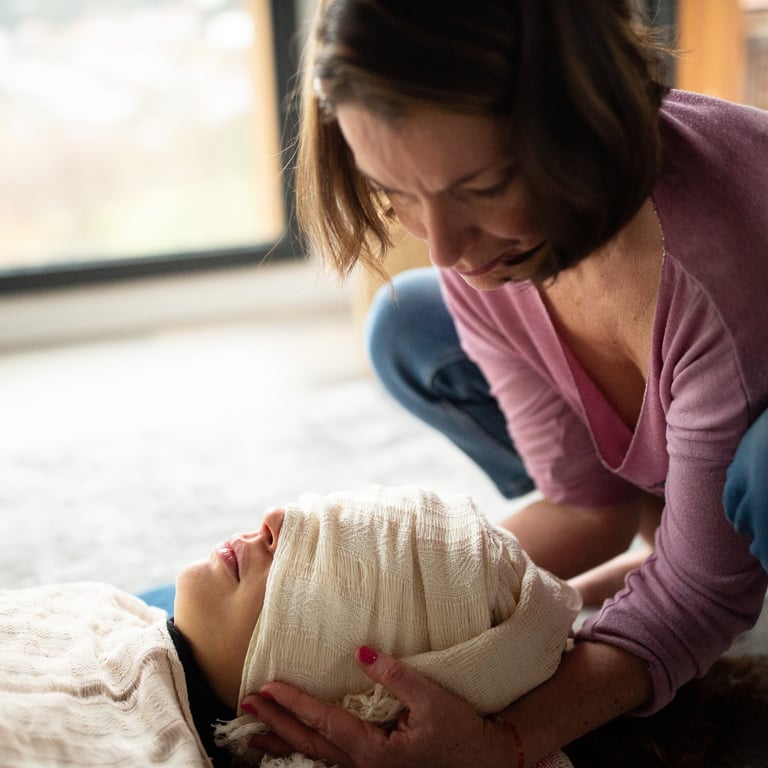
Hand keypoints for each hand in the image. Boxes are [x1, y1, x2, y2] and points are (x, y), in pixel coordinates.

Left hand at [240, 646, 520, 767]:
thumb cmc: (461, 731)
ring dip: (283, 742)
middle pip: (309, 746)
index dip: (293, 705)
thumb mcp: (432, 699)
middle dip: (275, 725)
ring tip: (254, 733)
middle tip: (247, 706)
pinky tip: (292, 748)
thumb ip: (396, 675)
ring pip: (314, 759)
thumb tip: (361, 652)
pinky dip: (304, 754)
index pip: (323, 723)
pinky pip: (329, 763)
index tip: (267, 689)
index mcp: (375, 751)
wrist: (485, 761)